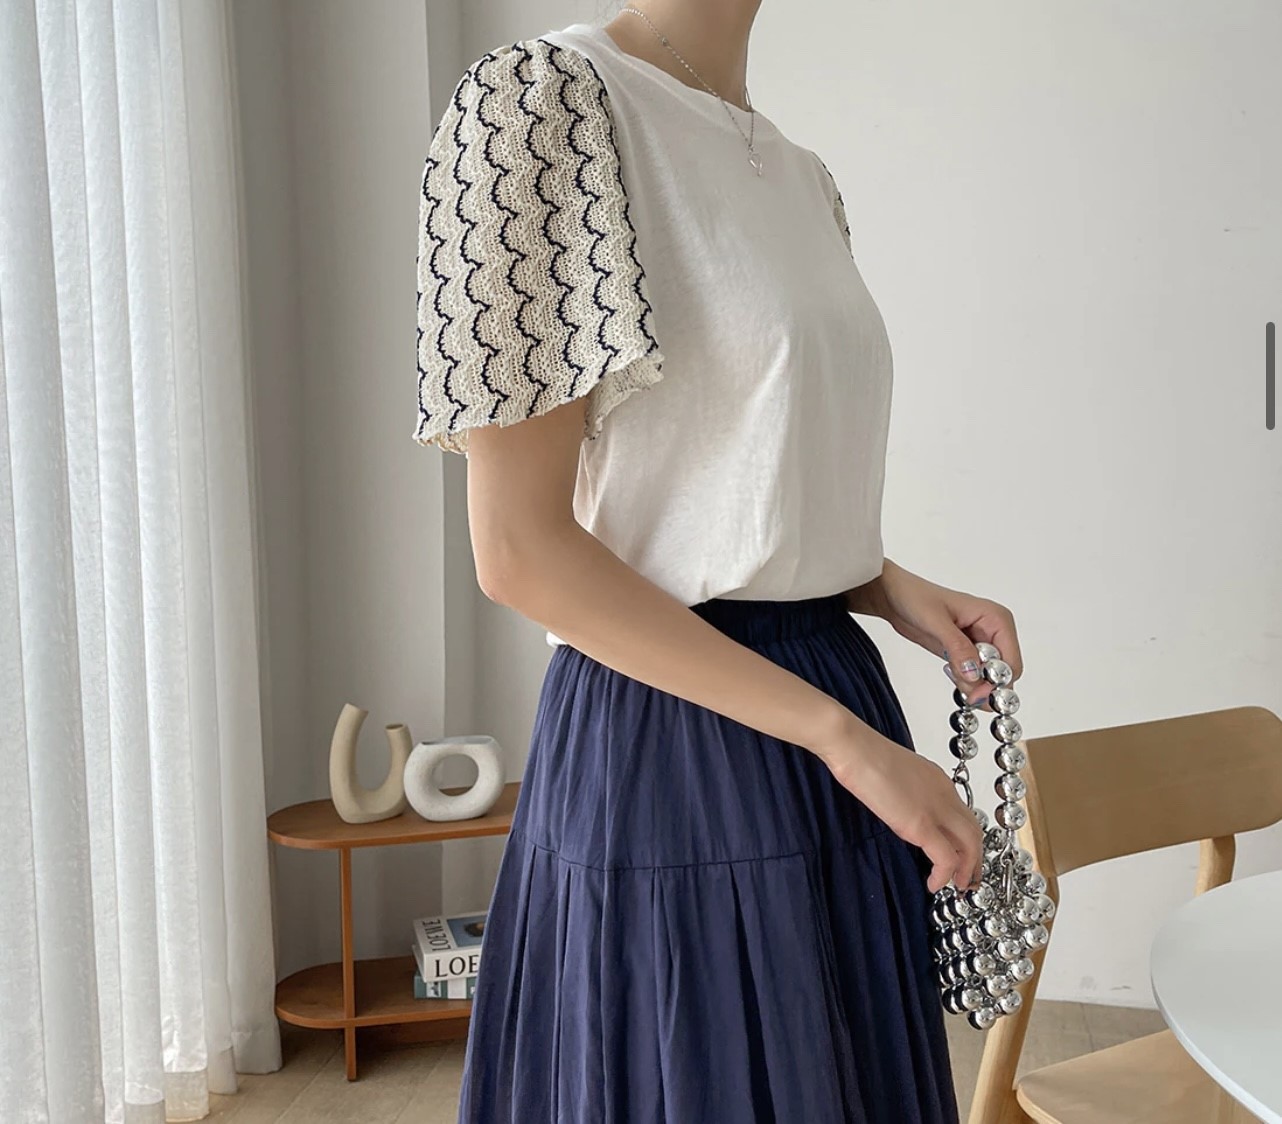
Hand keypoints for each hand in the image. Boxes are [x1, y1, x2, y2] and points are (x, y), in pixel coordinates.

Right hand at [816, 713, 983, 894]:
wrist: (854, 748)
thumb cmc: (863, 755)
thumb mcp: (895, 773)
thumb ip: (907, 792)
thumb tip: (903, 810)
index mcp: (937, 779)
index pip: (963, 814)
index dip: (965, 838)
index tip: (961, 854)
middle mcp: (944, 793)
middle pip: (974, 831)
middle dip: (974, 858)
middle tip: (967, 877)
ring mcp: (935, 809)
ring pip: (969, 845)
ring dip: (966, 869)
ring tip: (956, 885)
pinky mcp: (921, 824)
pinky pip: (946, 858)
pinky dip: (944, 875)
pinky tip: (933, 883)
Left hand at [846, 558, 1022, 709]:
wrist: (893, 596)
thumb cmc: (915, 597)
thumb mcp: (936, 622)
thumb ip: (957, 648)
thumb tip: (975, 674)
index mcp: (996, 618)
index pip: (1011, 662)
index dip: (998, 681)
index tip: (977, 691)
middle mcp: (993, 631)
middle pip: (1002, 674)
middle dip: (983, 684)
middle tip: (961, 685)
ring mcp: (979, 643)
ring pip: (988, 679)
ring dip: (972, 684)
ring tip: (950, 669)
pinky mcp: (966, 653)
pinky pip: (974, 677)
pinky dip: (964, 681)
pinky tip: (948, 670)